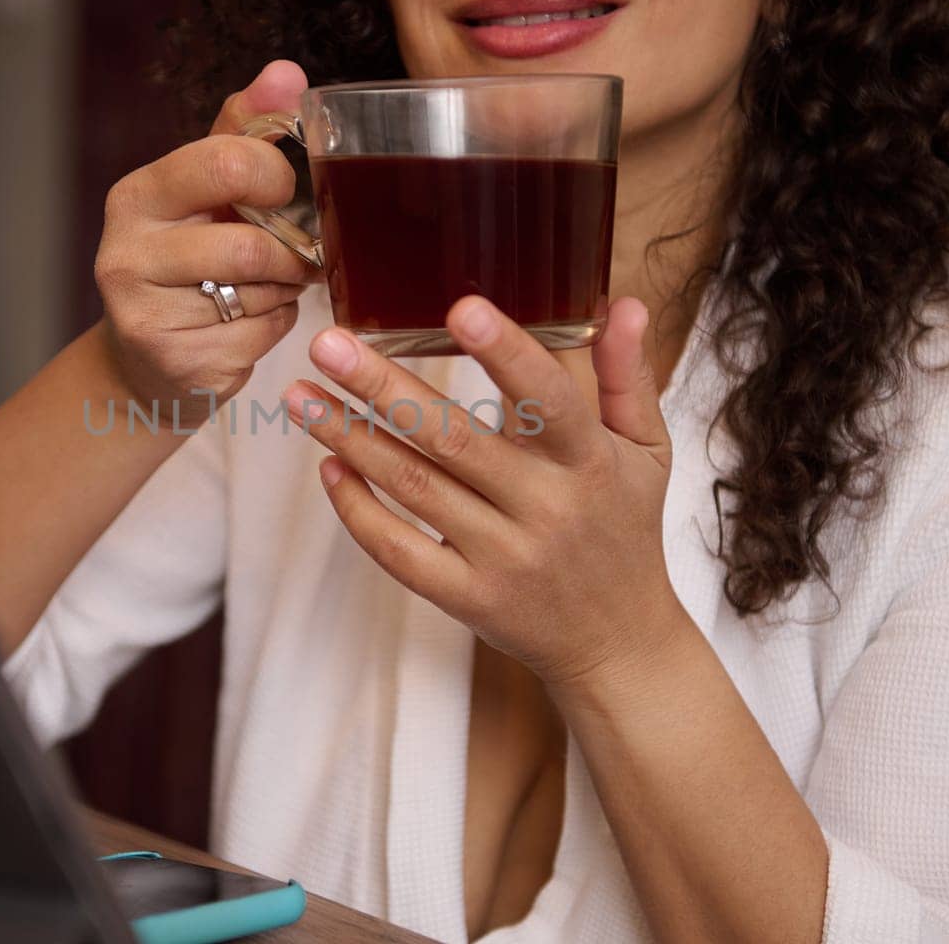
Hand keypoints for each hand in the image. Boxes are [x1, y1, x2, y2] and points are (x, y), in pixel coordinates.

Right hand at [96, 60, 320, 424]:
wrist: (145, 357)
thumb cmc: (186, 258)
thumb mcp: (203, 188)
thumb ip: (244, 129)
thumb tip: (287, 72)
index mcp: (136, 196)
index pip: (227, 164)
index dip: (274, 178)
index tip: (280, 191)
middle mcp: (126, 254)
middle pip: (249, 245)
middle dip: (287, 252)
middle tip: (291, 252)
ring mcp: (145, 316)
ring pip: (259, 294)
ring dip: (282, 291)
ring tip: (267, 286)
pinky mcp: (176, 363)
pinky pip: (260, 338)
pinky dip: (273, 328)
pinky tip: (250, 322)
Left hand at [281, 295, 686, 691]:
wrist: (618, 644)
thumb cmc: (625, 530)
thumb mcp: (648, 452)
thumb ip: (626, 377)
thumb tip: (623, 304)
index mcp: (591, 464)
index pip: (551, 401)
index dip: (508, 354)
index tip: (461, 308)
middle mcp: (545, 510)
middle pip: (455, 440)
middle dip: (384, 388)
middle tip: (327, 343)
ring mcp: (502, 558)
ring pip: (416, 489)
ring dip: (351, 439)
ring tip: (300, 396)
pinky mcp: (468, 597)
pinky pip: (400, 552)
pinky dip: (359, 510)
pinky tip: (329, 467)